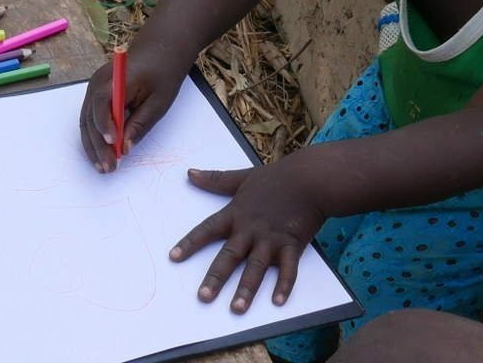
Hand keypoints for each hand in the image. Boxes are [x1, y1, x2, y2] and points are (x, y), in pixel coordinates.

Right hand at [79, 47, 186, 171]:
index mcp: (118, 77)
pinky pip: (90, 117)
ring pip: (87, 120)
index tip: (113, 144)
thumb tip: (125, 149)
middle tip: (109, 167)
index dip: (105, 124)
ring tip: (103, 167)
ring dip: (93, 145)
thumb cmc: (163, 74)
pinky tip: (101, 154)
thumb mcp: (159, 102)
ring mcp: (95, 87)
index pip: (103, 101)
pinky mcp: (96, 94)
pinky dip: (95, 136)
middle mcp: (99, 81)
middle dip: (97, 144)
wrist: (159, 51)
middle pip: (90, 116)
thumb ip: (140, 124)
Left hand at [169, 161, 326, 312]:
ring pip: (256, 266)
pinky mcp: (292, 245)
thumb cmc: (277, 177)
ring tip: (237, 308)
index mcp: (236, 214)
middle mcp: (251, 229)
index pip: (208, 230)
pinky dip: (284, 285)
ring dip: (247, 288)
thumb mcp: (242, 176)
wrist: (310, 177)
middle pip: (230, 255)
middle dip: (216, 277)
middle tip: (203, 297)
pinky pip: (288, 269)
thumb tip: (189, 173)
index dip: (190, 243)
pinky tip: (277, 302)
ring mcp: (271, 239)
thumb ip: (216, 179)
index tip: (173, 258)